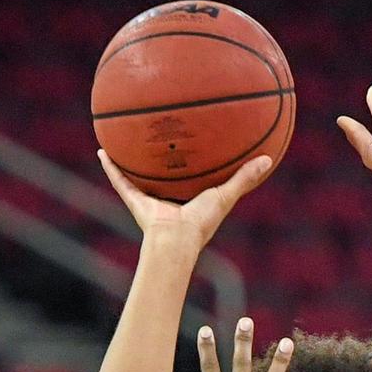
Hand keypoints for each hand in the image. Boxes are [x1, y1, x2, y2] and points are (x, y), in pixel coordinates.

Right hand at [98, 150, 272, 252]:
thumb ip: (245, 178)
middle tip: (159, 131)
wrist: (175, 240)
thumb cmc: (201, 223)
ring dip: (130, 158)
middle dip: (160, 154)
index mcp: (188, 196)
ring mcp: (149, 197)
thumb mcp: (225, 195)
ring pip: (138, 173)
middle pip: (162, 171)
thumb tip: (269, 159)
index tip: (194, 141)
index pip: (190, 174)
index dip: (192, 159)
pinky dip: (111, 167)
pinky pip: (120, 180)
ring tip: (123, 137)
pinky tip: (102, 150)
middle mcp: (166, 196)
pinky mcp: (135, 200)